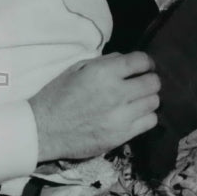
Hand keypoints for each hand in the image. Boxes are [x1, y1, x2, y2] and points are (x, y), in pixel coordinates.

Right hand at [29, 51, 159, 162]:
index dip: (147, 62)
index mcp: (103, 73)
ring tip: (138, 100)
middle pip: (153, 82)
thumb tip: (125, 60)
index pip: (141, 61)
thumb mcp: (76, 69)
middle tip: (142, 83)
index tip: (145, 66)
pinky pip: (150, 122)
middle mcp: (116, 93)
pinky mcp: (121, 136)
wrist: (42, 130)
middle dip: (150, 80)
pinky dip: (146, 116)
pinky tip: (136, 115)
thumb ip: (104, 62)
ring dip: (148, 98)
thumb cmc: (57, 96)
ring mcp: (120, 116)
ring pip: (154, 102)